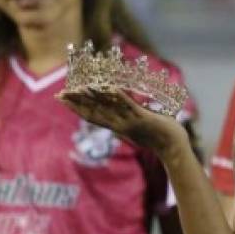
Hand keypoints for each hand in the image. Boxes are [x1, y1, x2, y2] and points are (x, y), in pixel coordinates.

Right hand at [57, 86, 186, 158]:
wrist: (173, 147)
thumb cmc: (158, 136)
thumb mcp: (138, 128)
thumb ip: (127, 120)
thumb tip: (118, 114)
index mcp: (118, 126)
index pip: (92, 116)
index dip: (76, 108)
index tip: (63, 99)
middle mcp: (120, 125)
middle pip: (94, 112)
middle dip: (77, 103)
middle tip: (61, 94)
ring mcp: (130, 121)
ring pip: (108, 107)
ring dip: (94, 96)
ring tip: (80, 87)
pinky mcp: (143, 117)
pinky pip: (129, 104)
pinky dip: (119, 95)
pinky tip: (110, 87)